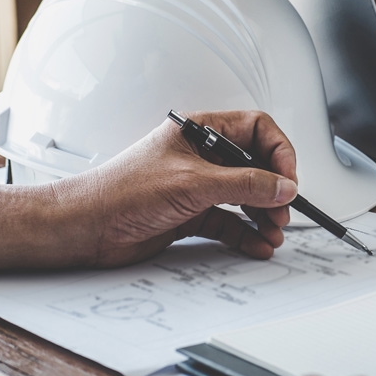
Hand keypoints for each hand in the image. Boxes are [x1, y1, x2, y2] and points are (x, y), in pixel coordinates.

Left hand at [54, 110, 299, 266]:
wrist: (86, 228)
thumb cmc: (120, 191)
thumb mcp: (194, 183)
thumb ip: (245, 184)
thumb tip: (283, 186)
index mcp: (200, 132)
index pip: (256, 130)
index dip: (279, 153)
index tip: (289, 179)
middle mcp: (201, 157)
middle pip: (256, 167)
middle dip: (274, 191)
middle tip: (282, 211)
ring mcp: (197, 186)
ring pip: (245, 197)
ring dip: (263, 216)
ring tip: (273, 232)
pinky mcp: (190, 214)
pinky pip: (230, 222)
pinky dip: (246, 234)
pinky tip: (256, 244)